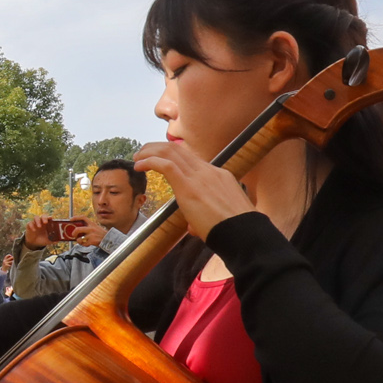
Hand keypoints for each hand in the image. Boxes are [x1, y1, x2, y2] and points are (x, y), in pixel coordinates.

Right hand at [23, 215, 55, 248]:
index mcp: (47, 224)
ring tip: (39, 226)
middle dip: (44, 218)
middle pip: (43, 216)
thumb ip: (54, 240)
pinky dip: (32, 226)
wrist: (34, 243)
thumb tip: (58, 240)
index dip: (50, 217)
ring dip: (38, 221)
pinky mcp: (29, 225)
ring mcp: (35, 223)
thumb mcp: (49, 241)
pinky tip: (34, 230)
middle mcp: (42, 222)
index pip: (49, 218)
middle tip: (45, 222)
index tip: (51, 218)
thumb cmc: (43, 239)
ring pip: (36, 217)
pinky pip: (30, 223)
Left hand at [74, 218, 104, 246]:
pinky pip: (84, 243)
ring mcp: (91, 235)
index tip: (71, 219)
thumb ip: (88, 228)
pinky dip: (84, 244)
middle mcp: (91, 228)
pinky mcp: (92, 241)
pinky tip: (87, 244)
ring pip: (80, 238)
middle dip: (73, 233)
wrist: (109, 240)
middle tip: (73, 235)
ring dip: (78, 240)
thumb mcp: (96, 228)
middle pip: (78, 229)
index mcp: (92, 224)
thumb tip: (78, 231)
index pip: (83, 218)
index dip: (76, 217)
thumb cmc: (101, 234)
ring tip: (80, 241)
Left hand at [136, 138, 256, 240]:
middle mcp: (208, 171)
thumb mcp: (220, 217)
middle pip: (179, 149)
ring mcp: (199, 176)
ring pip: (170, 152)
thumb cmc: (235, 231)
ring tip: (137, 158)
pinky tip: (139, 166)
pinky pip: (165, 165)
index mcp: (218, 176)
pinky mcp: (189, 186)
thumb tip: (193, 227)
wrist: (244, 234)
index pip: (191, 159)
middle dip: (157, 148)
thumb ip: (203, 219)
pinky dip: (150, 161)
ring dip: (150, 152)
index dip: (172, 156)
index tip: (159, 160)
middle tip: (142, 154)